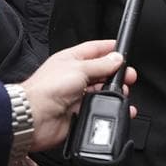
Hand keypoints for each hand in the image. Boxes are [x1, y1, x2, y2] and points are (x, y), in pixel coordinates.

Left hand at [21, 39, 135, 151]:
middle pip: (100, 71)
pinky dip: (109, 109)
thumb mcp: (79, 68)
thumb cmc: (47, 89)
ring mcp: (76, 95)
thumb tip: (116, 58)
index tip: (123, 49)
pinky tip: (117, 108)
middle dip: (116, 73)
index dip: (108, 48)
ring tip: (123, 93)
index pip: (93, 50)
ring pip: (101, 91)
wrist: (35, 117)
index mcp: (70, 60)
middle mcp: (73, 77)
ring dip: (113, 92)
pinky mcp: (79, 112)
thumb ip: (100, 64)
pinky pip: (98, 109)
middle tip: (130, 76)